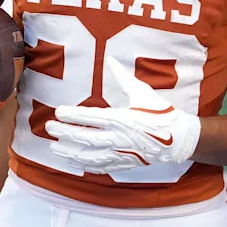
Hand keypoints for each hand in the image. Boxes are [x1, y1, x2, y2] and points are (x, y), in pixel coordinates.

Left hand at [46, 56, 200, 173]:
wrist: (177, 138)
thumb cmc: (160, 113)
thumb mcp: (142, 91)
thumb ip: (122, 77)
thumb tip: (110, 60)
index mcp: (122, 118)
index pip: (91, 117)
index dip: (72, 114)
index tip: (57, 111)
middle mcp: (118, 138)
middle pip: (85, 137)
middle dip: (65, 132)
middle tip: (48, 128)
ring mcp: (120, 153)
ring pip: (89, 155)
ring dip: (70, 152)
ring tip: (55, 148)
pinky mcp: (124, 163)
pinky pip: (100, 166)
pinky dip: (85, 164)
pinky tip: (75, 161)